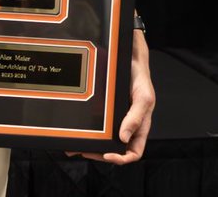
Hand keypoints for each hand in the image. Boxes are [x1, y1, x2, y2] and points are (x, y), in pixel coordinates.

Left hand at [76, 29, 154, 163]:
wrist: (128, 59)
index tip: (107, 155)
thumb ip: (136, 118)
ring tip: (74, 147)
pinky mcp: (103, 110)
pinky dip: (85, 130)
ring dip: (89, 145)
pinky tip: (73, 131)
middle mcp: (125, 125)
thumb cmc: (140, 80)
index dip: (121, 158)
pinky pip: (94, 124)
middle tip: (85, 151)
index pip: (133, 151)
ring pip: (102, 138)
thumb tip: (124, 138)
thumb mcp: (144, 98)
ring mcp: (113, 118)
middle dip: (99, 154)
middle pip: (114, 148)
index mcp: (139, 127)